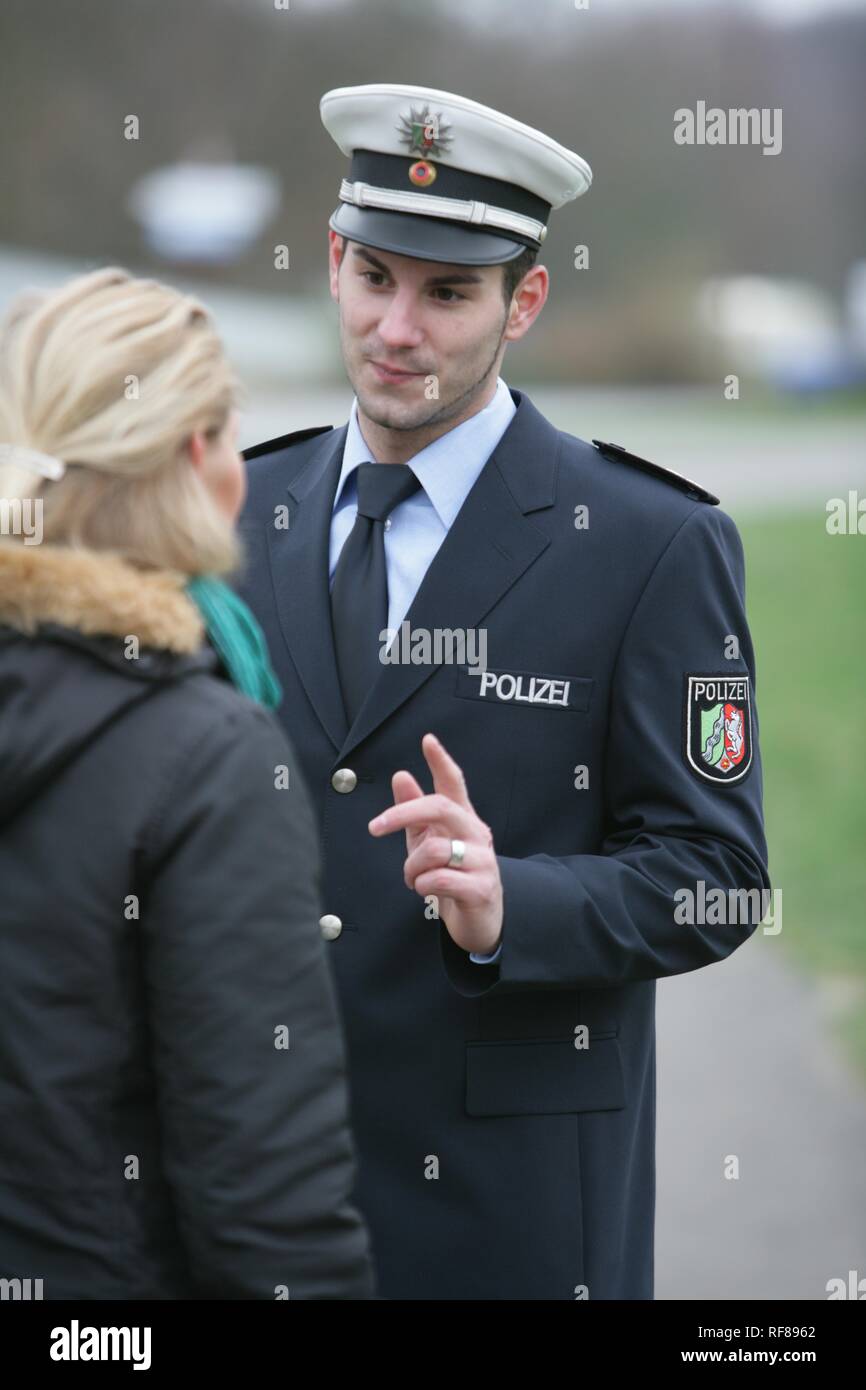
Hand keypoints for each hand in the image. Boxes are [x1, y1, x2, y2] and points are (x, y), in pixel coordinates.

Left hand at [368, 732, 503, 956]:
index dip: (441, 761)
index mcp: (463, 819)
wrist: (481, 921)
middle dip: (402, 814)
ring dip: (411, 868)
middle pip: (440, 807)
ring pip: (433, 849)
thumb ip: (415, 813)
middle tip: (376, 827)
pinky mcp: (481, 888)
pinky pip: (438, 880)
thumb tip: (401, 776)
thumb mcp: (428, 842)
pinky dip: (422, 886)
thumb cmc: (452, 877)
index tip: (428, 740)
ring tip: (414, 879)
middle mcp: (476, 834)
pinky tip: (426, 891)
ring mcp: (482, 861)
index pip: (454, 783)